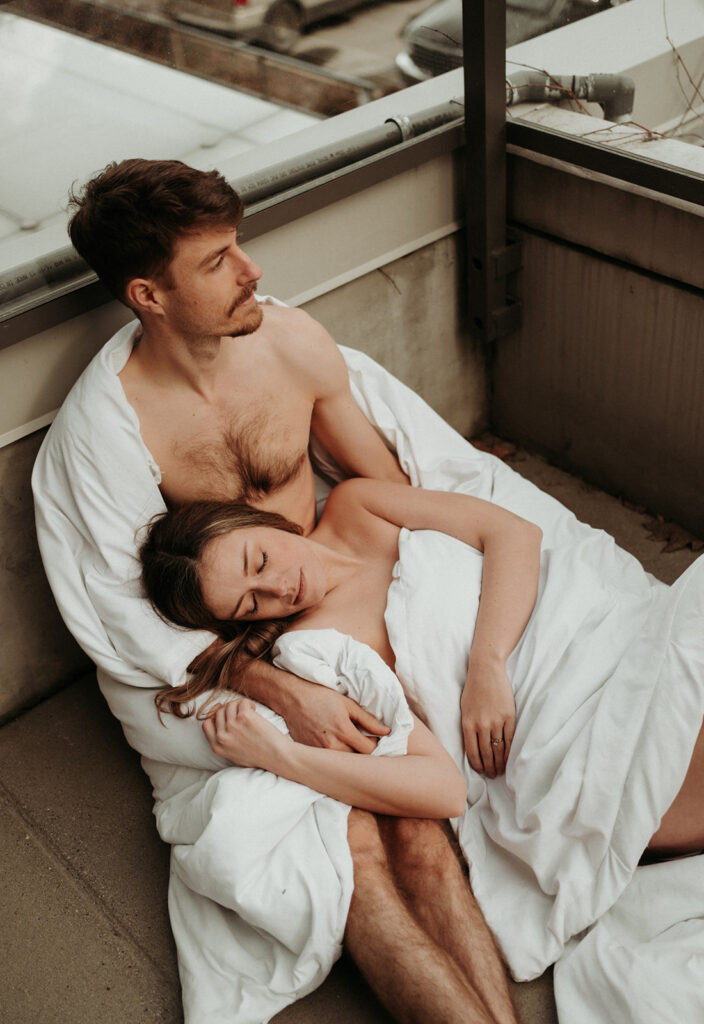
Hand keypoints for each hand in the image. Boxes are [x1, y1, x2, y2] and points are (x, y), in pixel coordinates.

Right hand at [202, 698, 286, 769]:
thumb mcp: (233, 753)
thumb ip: (224, 740)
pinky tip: (254, 711)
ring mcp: (232, 726)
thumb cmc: (258, 754)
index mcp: (217, 747)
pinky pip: (242, 702)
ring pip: (230, 705)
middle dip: (230, 709)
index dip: (214, 715)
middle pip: (219, 712)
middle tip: (242, 712)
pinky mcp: (244, 717)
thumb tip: (217, 718)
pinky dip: (248, 704)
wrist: (276, 756)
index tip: (223, 711)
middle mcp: (222, 737)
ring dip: (240, 705)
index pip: (206, 724)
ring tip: (250, 712)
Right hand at [282, 681, 389, 752]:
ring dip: (350, 756)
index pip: (369, 750)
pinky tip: (335, 744)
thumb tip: (386, 731)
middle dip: (364, 752)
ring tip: (348, 742)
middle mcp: (331, 746)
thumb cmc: (320, 697)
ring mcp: (319, 753)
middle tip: (363, 740)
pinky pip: (328, 762)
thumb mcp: (347, 704)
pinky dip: (335, 757)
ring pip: (343, 763)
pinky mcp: (310, 754)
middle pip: (357, 760)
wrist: (292, 698)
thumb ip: (368, 720)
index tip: (374, 738)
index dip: (376, 745)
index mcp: (343, 731)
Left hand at [460, 659, 515, 777]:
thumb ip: (468, 727)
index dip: (478, 765)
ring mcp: (496, 721)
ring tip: (500, 770)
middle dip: (489, 767)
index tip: (481, 771)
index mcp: (467, 724)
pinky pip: (509, 739)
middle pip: (486, 753)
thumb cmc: (473, 689)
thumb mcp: (464, 709)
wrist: (485, 670)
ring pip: (498, 749)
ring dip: (499, 762)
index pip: (472, 752)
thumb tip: (473, 747)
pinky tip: (508, 758)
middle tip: (493, 775)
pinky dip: (508, 751)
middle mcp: (481, 725)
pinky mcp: (508, 716)